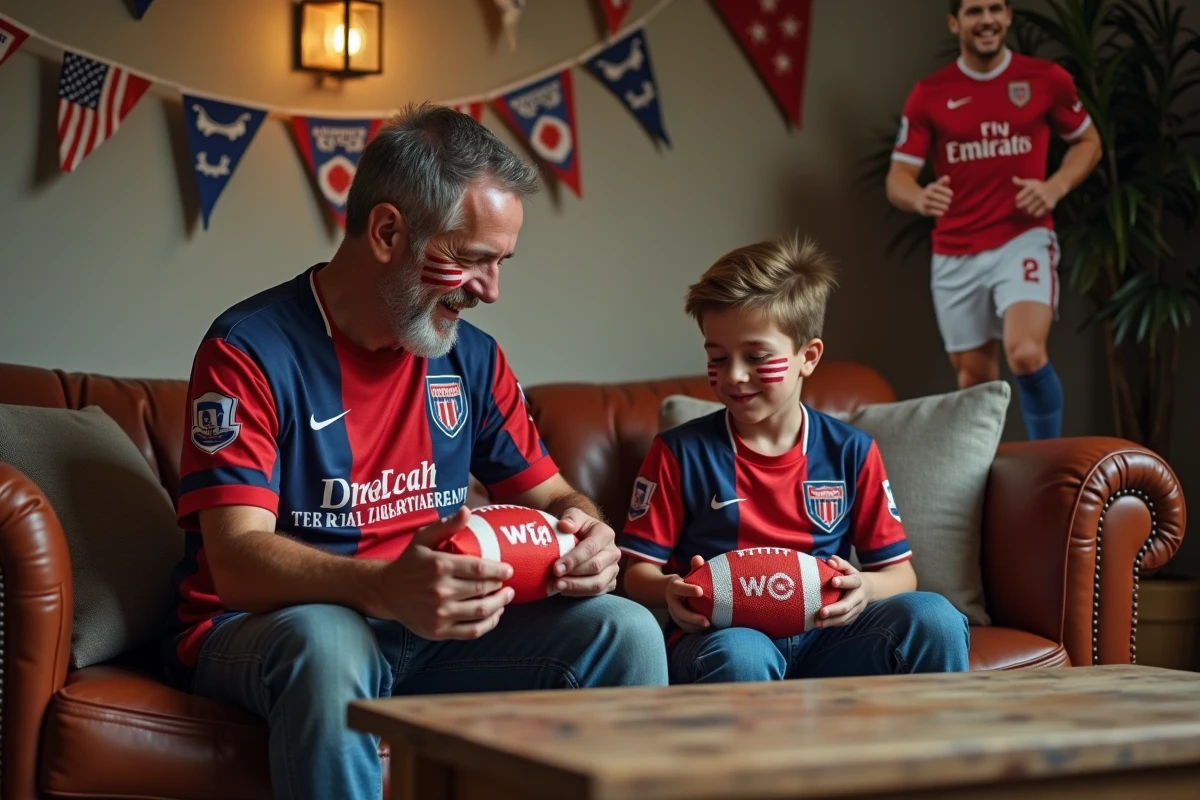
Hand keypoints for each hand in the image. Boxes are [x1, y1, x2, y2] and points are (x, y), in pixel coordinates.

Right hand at [375, 507, 514, 639]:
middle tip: (507, 583)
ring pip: (480, 611)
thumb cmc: (409, 562)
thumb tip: (467, 511)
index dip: (498, 570)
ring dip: (499, 604)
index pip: (479, 568)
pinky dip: (489, 624)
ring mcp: (440, 613)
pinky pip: (471, 631)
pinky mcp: (439, 630)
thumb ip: (446, 526)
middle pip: (482, 589)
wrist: (386, 592)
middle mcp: (440, 591)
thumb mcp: (422, 539)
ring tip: (506, 597)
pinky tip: (495, 615)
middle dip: (500, 586)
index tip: (509, 569)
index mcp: (439, 566)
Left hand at [550, 508, 620, 596]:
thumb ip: (571, 517)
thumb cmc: (577, 527)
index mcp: (606, 534)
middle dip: (573, 576)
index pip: (591, 548)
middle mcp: (613, 553)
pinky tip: (565, 591)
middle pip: (595, 568)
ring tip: (557, 587)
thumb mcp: (573, 516)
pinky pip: (597, 593)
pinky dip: (580, 594)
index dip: (573, 559)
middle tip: (554, 581)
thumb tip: (565, 525)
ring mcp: (613, 569)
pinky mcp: (610, 583)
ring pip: (598, 584)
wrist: (584, 538)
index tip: (556, 568)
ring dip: (576, 588)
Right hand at [665, 555, 709, 632]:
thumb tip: (698, 558)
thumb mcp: (690, 572)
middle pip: (679, 611)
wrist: (672, 592)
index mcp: (674, 587)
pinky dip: (694, 629)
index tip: (700, 591)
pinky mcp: (677, 620)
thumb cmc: (687, 581)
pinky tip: (706, 629)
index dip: (688, 590)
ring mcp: (673, 612)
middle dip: (692, 617)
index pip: (679, 588)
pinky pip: (684, 627)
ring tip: (708, 626)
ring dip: (694, 626)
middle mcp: (671, 601)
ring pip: (681, 621)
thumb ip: (695, 567)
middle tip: (707, 621)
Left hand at [817, 555, 873, 628]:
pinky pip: (844, 622)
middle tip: (821, 612)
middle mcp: (859, 597)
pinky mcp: (854, 616)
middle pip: (848, 605)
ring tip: (817, 623)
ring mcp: (857, 609)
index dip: (844, 581)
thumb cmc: (851, 576)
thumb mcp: (848, 568)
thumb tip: (830, 561)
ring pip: (845, 617)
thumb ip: (840, 563)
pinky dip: (833, 624)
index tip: (833, 581)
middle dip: (834, 609)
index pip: (852, 582)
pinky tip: (821, 625)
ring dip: (831, 621)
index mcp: (858, 582)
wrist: (869, 589)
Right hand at [916, 175, 952, 216]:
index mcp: (931, 187)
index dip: (944, 190)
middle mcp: (926, 194)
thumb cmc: (932, 192)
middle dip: (942, 198)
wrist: (918, 200)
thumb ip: (943, 182)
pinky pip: (930, 211)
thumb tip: (947, 177)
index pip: (937, 187)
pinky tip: (942, 213)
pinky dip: (936, 212)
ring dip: (940, 206)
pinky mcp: (923, 210)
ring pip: (931, 203)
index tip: (952, 194)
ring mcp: (924, 202)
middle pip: (934, 196)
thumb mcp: (937, 186)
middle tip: (950, 201)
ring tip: (947, 208)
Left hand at [1012, 176, 1063, 216]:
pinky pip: (1037, 214)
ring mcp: (1044, 200)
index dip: (1017, 199)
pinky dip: (1034, 214)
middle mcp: (1038, 193)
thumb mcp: (1031, 182)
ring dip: (1026, 211)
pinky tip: (1034, 211)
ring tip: (1026, 209)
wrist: (1055, 188)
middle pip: (1024, 205)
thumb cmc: (1039, 186)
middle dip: (1020, 206)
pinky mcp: (1048, 206)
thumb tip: (1013, 178)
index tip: (1017, 200)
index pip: (1020, 196)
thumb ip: (1020, 182)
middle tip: (1020, 206)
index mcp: (1032, 187)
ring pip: (1029, 210)